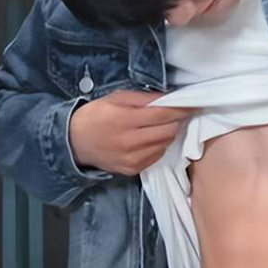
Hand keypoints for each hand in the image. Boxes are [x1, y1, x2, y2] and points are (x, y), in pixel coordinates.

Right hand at [69, 89, 196, 175]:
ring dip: (168, 133)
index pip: (163, 115)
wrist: (74, 143)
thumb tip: (169, 98)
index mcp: (124, 120)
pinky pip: (157, 155)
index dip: (181, 109)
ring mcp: (132, 159)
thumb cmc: (96, 115)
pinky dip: (159, 145)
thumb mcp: (116, 98)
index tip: (193, 105)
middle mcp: (130, 142)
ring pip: (166, 144)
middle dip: (176, 120)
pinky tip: (150, 138)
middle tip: (176, 114)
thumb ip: (143, 98)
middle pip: (168, 131)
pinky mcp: (133, 169)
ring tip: (160, 125)